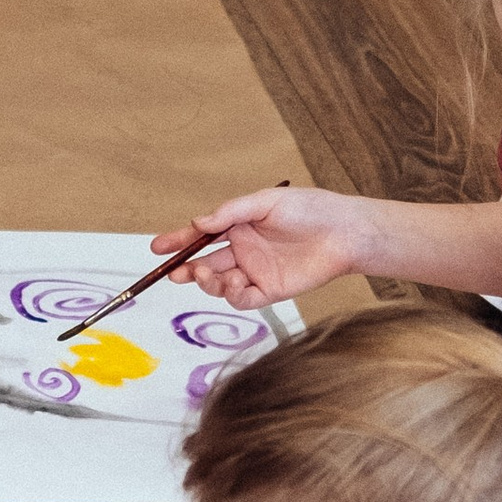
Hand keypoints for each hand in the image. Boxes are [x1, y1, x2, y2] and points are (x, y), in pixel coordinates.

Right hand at [150, 184, 373, 312]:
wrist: (344, 232)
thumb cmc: (310, 209)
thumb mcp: (266, 202)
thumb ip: (230, 212)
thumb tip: (198, 223)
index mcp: (240, 226)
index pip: (201, 236)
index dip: (178, 241)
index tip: (157, 247)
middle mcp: (244, 250)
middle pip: (205, 263)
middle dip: (186, 269)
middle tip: (174, 272)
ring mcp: (255, 271)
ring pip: (220, 283)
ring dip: (208, 282)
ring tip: (208, 275)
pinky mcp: (270, 291)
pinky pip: (242, 299)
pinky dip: (231, 295)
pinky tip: (231, 285)